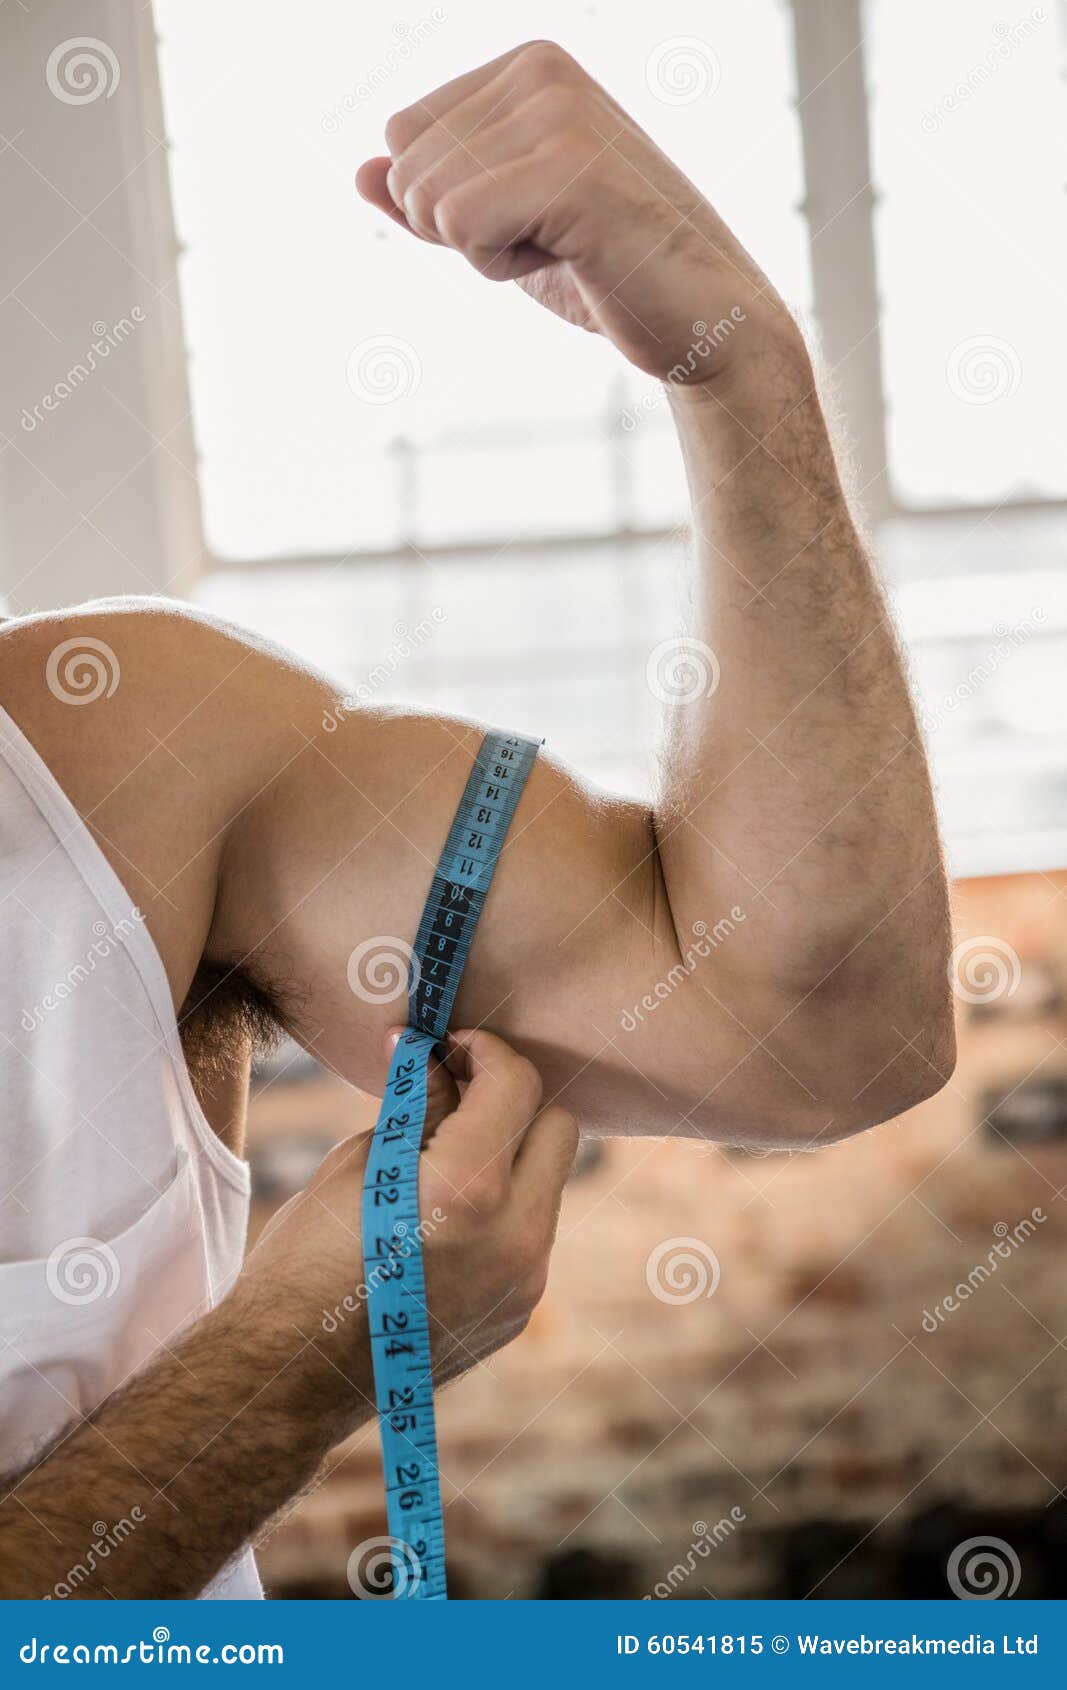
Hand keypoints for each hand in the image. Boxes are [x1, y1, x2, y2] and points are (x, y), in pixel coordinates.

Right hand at [235, 1028, 576, 1435]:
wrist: (293, 1375)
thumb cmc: (306, 1260)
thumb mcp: (356, 1164)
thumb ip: (419, 1108)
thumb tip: (437, 1058)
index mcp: (468, 1189)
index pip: (517, 1085)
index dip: (486, 1051)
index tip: (454, 1046)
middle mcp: (515, 1236)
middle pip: (558, 1127)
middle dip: (513, 1101)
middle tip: (458, 1094)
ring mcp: (525, 1280)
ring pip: (550, 1181)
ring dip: (511, 1156)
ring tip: (443, 1158)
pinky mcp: (519, 1309)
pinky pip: (532, 1232)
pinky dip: (503, 1207)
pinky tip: (443, 1217)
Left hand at [356, 40, 796, 384]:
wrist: (705, 321)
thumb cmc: (610, 276)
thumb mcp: (505, 232)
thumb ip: (433, 200)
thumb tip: (358, 175)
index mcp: (530, 66)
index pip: (403, 135)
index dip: (451, 205)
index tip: (534, 218)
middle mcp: (543, 71)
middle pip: (406, 164)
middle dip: (461, 231)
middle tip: (552, 240)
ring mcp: (559, 114)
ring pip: (428, 199)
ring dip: (486, 252)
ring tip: (568, 247)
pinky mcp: (569, 170)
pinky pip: (458, 227)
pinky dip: (501, 266)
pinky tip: (572, 259)